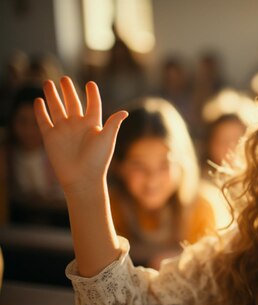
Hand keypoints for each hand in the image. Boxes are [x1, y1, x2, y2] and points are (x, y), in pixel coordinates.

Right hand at [34, 76, 127, 194]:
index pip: (93, 105)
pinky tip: (38, 101)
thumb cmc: (98, 160)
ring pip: (56, 108)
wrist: (82, 177)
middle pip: (72, 103)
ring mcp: (63, 130)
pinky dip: (40, 111)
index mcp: (93, 124)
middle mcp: (78, 125)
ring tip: (48, 83)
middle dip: (68, 91)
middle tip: (64, 79)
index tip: (90, 84)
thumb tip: (124, 112)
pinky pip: (44, 121)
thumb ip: (113, 123)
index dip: (92, 94)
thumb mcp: (107, 139)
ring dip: (52, 96)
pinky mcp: (51, 137)